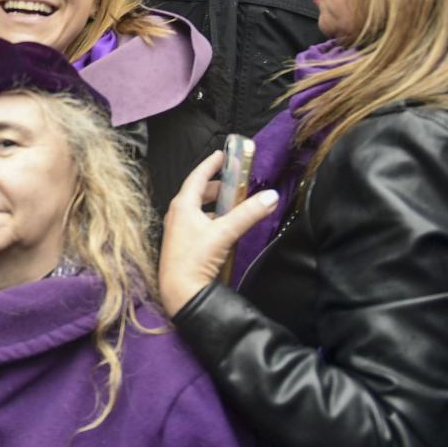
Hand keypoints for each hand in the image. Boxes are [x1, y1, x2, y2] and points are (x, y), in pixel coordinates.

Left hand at [158, 151, 279, 317]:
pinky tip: (223, 229)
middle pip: (198, 193)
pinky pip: (198, 224)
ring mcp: (178, 230)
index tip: (222, 155)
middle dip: (217, 186)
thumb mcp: (225, 233)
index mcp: (183, 205)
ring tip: (233, 205)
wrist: (180, 292)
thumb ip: (249, 214)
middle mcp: (177, 215)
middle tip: (234, 182)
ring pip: (198, 209)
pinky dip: (212, 220)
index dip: (211, 164)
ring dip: (215, 204)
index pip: (198, 176)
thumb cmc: (194, 259)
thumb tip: (270, 196)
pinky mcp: (182, 245)